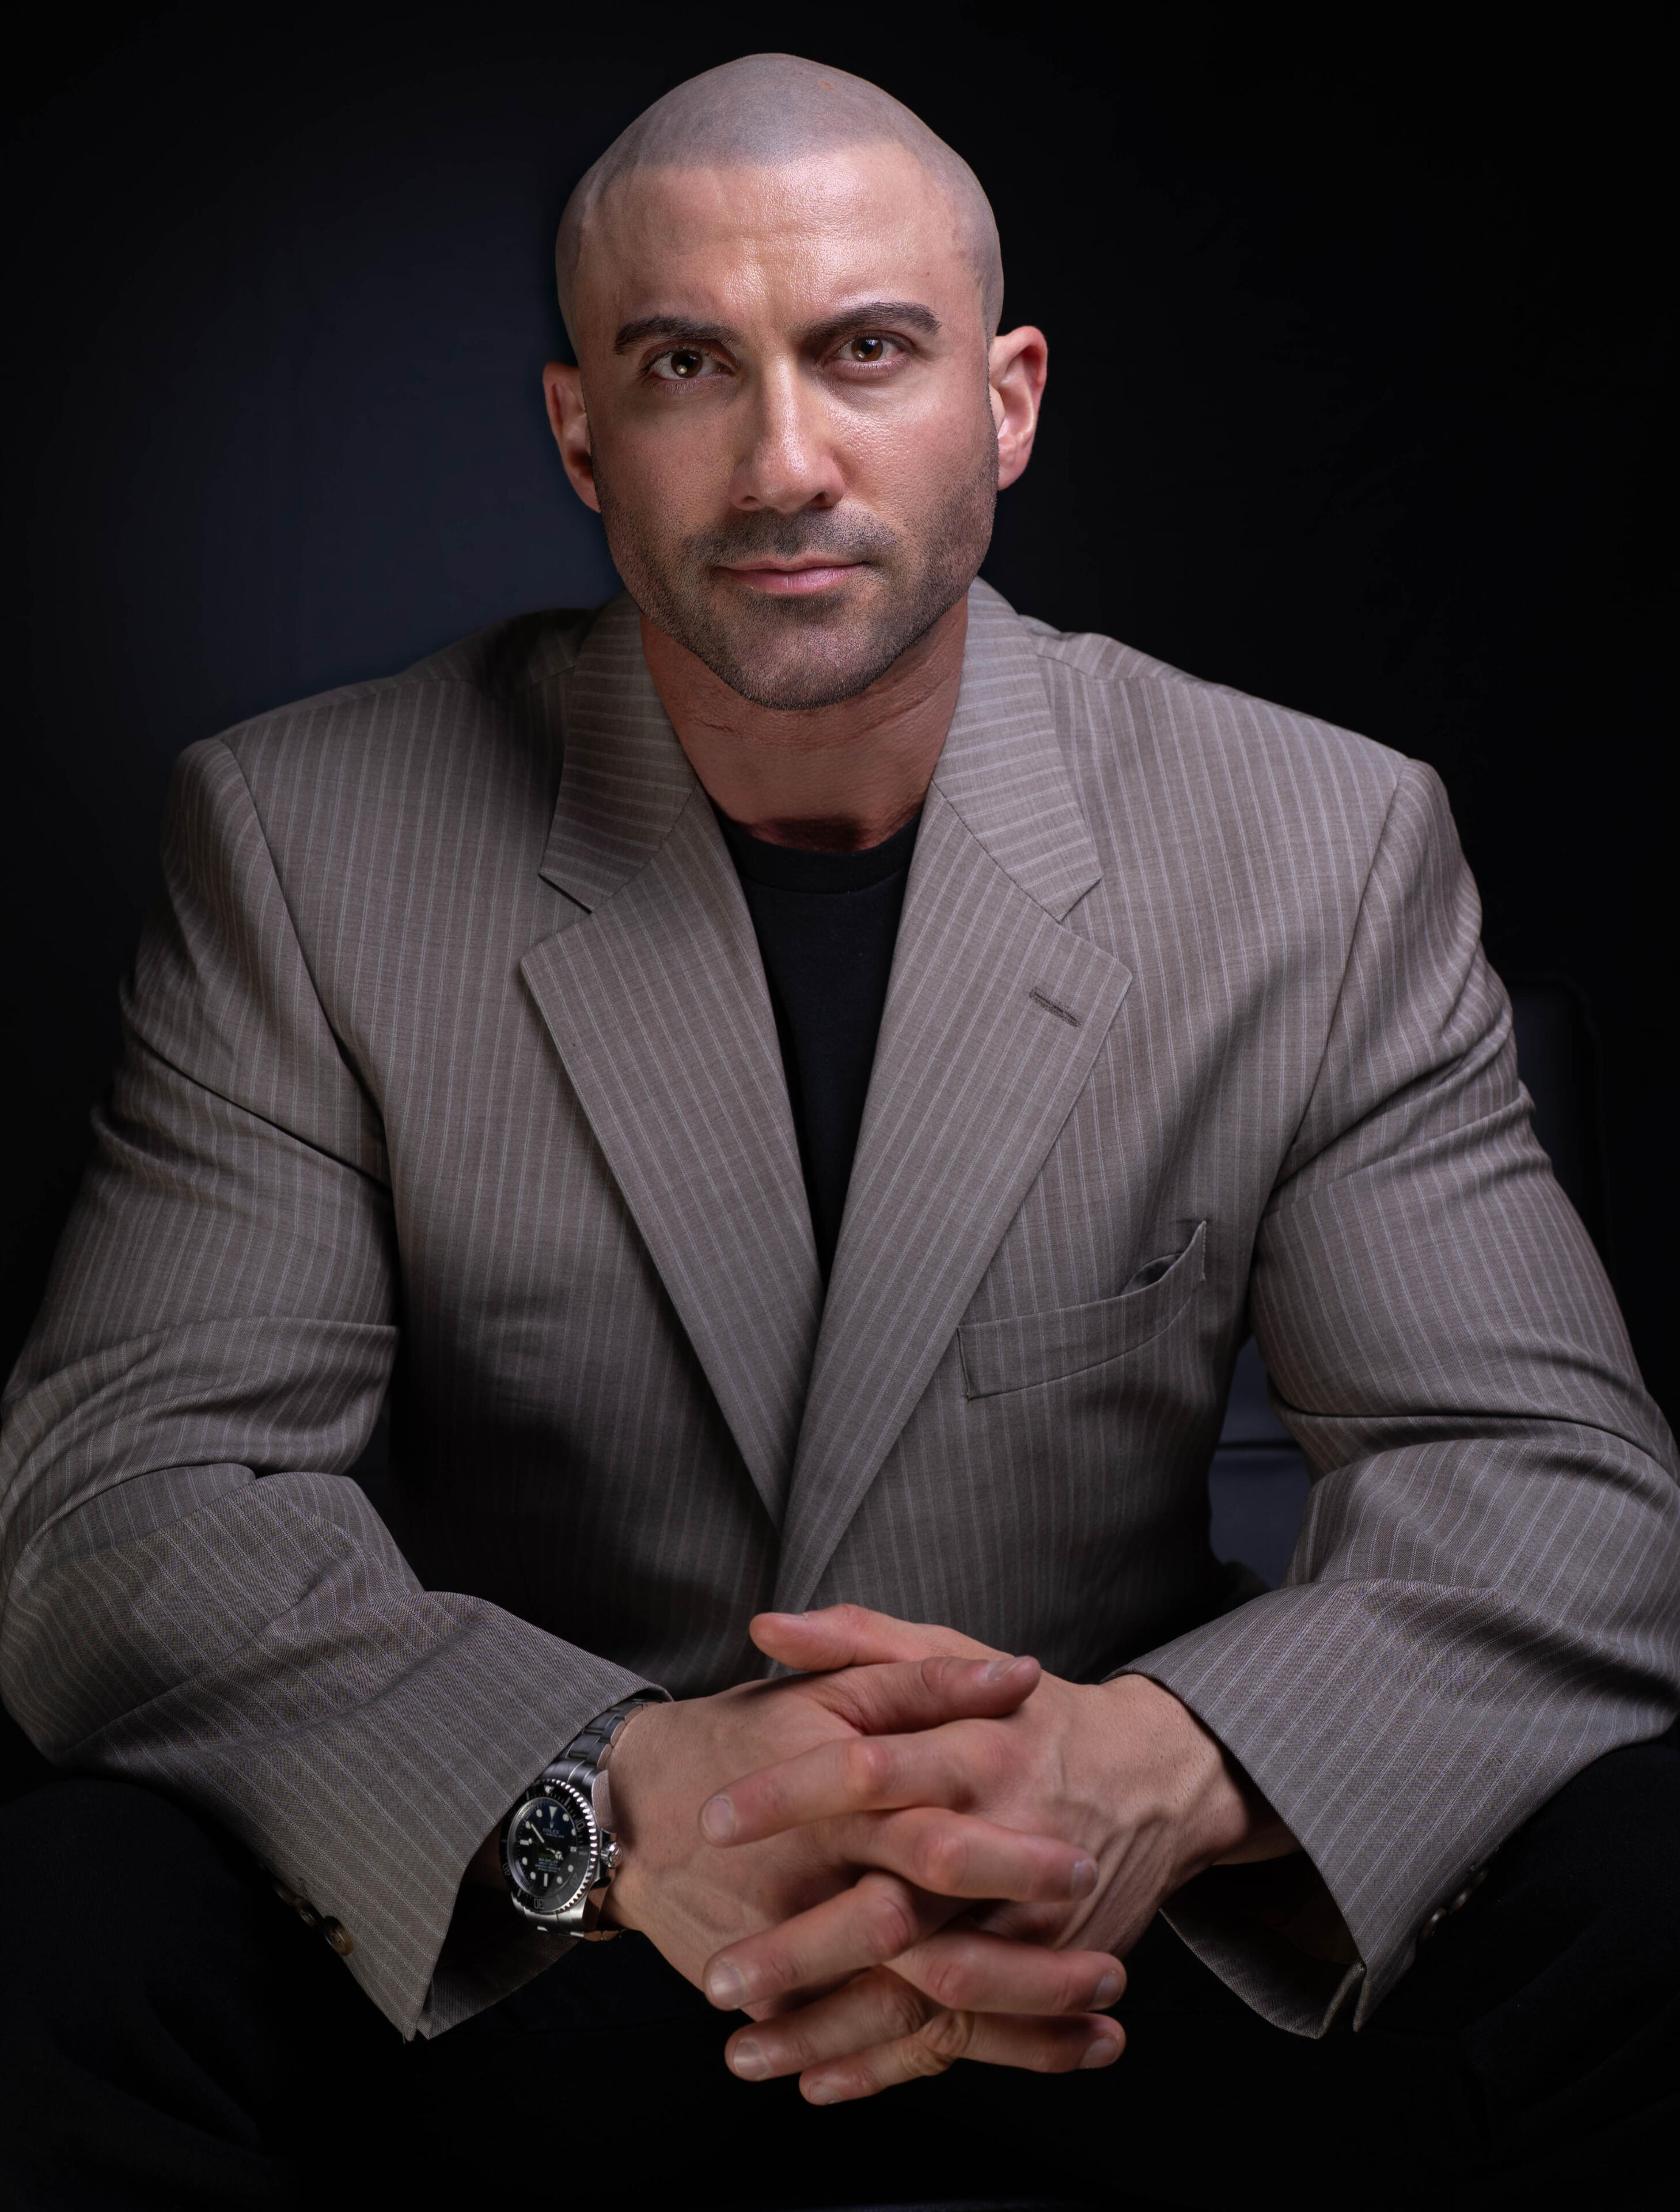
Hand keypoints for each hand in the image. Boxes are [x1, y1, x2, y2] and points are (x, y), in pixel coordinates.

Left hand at [701, 1605, 1297, 2101]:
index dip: (788, 1795)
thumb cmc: (1030, 1714)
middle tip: (717, 1976)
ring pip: (924, 1989)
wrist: (1157, 1776)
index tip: (712, 1821)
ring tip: (744, 2049)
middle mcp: (1001, 1839)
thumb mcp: (952, 1653)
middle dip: (801, 1948)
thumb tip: (766, 1627)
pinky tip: (819, 2080)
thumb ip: (858, 1639)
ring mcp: (1028, 1919)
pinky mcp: (1048, 1970)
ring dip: (832, 2029)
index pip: (868, 1770)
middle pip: (893, 1903)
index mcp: (971, 1750)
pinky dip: (892, 2065)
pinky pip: (966, 2033)